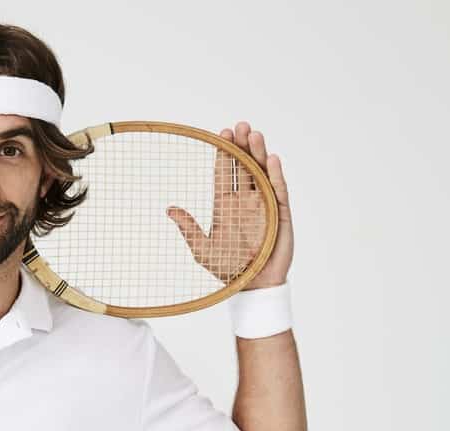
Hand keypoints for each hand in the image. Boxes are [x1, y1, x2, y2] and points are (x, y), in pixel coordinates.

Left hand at [166, 121, 293, 288]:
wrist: (252, 286)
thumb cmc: (227, 268)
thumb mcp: (202, 248)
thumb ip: (188, 228)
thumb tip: (169, 209)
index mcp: (226, 205)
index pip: (225, 173)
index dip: (224, 154)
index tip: (221, 134)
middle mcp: (245, 201)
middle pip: (244, 167)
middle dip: (242, 146)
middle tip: (239, 125)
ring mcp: (264, 205)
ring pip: (262, 173)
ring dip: (258, 153)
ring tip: (254, 134)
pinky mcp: (281, 214)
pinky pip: (279, 190)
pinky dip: (276, 174)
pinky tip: (272, 159)